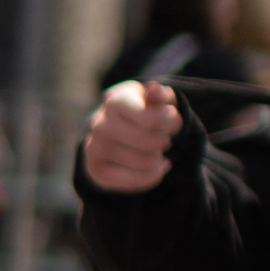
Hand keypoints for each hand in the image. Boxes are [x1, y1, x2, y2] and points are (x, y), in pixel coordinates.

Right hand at [80, 76, 180, 195]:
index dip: (171, 123)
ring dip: (159, 158)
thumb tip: (156, 89)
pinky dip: (153, 176)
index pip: (152, 119)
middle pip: (150, 142)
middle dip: (164, 141)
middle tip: (164, 138)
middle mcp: (100, 124)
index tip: (174, 121)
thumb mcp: (153, 99)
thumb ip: (159, 96)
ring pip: (145, 163)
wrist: (114, 130)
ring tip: (157, 151)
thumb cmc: (142, 112)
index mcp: (115, 101)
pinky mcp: (96, 171)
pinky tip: (155, 167)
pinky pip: (135, 182)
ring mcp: (95, 148)